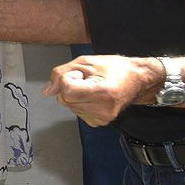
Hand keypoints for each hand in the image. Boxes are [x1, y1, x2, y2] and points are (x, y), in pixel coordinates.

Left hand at [44, 55, 161, 127]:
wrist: (137, 79)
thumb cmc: (116, 68)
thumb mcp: (85, 61)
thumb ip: (61, 73)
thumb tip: (48, 90)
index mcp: (102, 92)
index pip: (67, 90)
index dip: (69, 78)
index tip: (80, 74)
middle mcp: (103, 110)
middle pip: (65, 99)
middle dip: (70, 86)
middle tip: (88, 79)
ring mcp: (102, 118)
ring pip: (69, 105)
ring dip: (75, 94)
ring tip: (93, 86)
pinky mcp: (99, 122)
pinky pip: (76, 110)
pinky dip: (80, 101)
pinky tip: (94, 95)